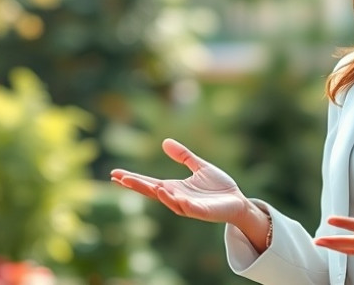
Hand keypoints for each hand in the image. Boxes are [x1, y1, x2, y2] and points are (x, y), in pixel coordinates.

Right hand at [110, 138, 250, 225]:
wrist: (238, 201)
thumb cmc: (218, 187)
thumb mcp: (199, 166)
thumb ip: (183, 156)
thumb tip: (165, 142)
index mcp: (174, 187)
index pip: (149, 183)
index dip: (133, 179)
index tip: (115, 174)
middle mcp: (177, 198)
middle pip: (152, 192)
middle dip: (137, 186)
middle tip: (120, 179)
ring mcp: (188, 206)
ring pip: (169, 201)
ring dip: (158, 194)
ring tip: (149, 184)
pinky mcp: (202, 212)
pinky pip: (188, 207)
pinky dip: (178, 202)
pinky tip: (171, 194)